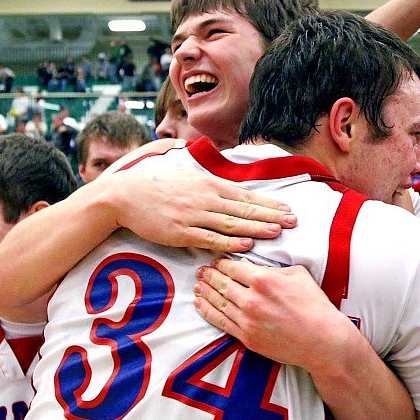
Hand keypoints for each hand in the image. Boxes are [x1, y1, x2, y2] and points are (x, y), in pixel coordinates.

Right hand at [112, 170, 296, 252]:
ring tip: (277, 232)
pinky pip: (210, 238)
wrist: (126, 195)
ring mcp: (194, 215)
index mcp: (209, 184)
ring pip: (232, 223)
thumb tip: (227, 184)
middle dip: (271, 215)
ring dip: (257, 227)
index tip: (288, 208)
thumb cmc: (156, 185)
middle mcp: (205, 198)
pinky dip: (230, 241)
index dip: (268, 203)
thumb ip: (209, 181)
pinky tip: (246, 243)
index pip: (246, 194)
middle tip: (293, 221)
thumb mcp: (186, 175)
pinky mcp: (181, 232)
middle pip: (245, 208)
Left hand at [193, 258, 354, 371]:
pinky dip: (207, 311)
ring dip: (204, 292)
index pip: (233, 267)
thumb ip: (271, 268)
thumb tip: (250, 265)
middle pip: (221, 283)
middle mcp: (251, 299)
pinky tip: (200, 304)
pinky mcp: (247, 338)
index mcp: (264, 280)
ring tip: (197, 284)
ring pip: (217, 302)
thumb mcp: (297, 275)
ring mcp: (247, 320)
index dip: (222, 263)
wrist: (323, 341)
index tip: (217, 261)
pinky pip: (220, 322)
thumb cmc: (315, 305)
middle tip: (201, 270)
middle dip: (209, 275)